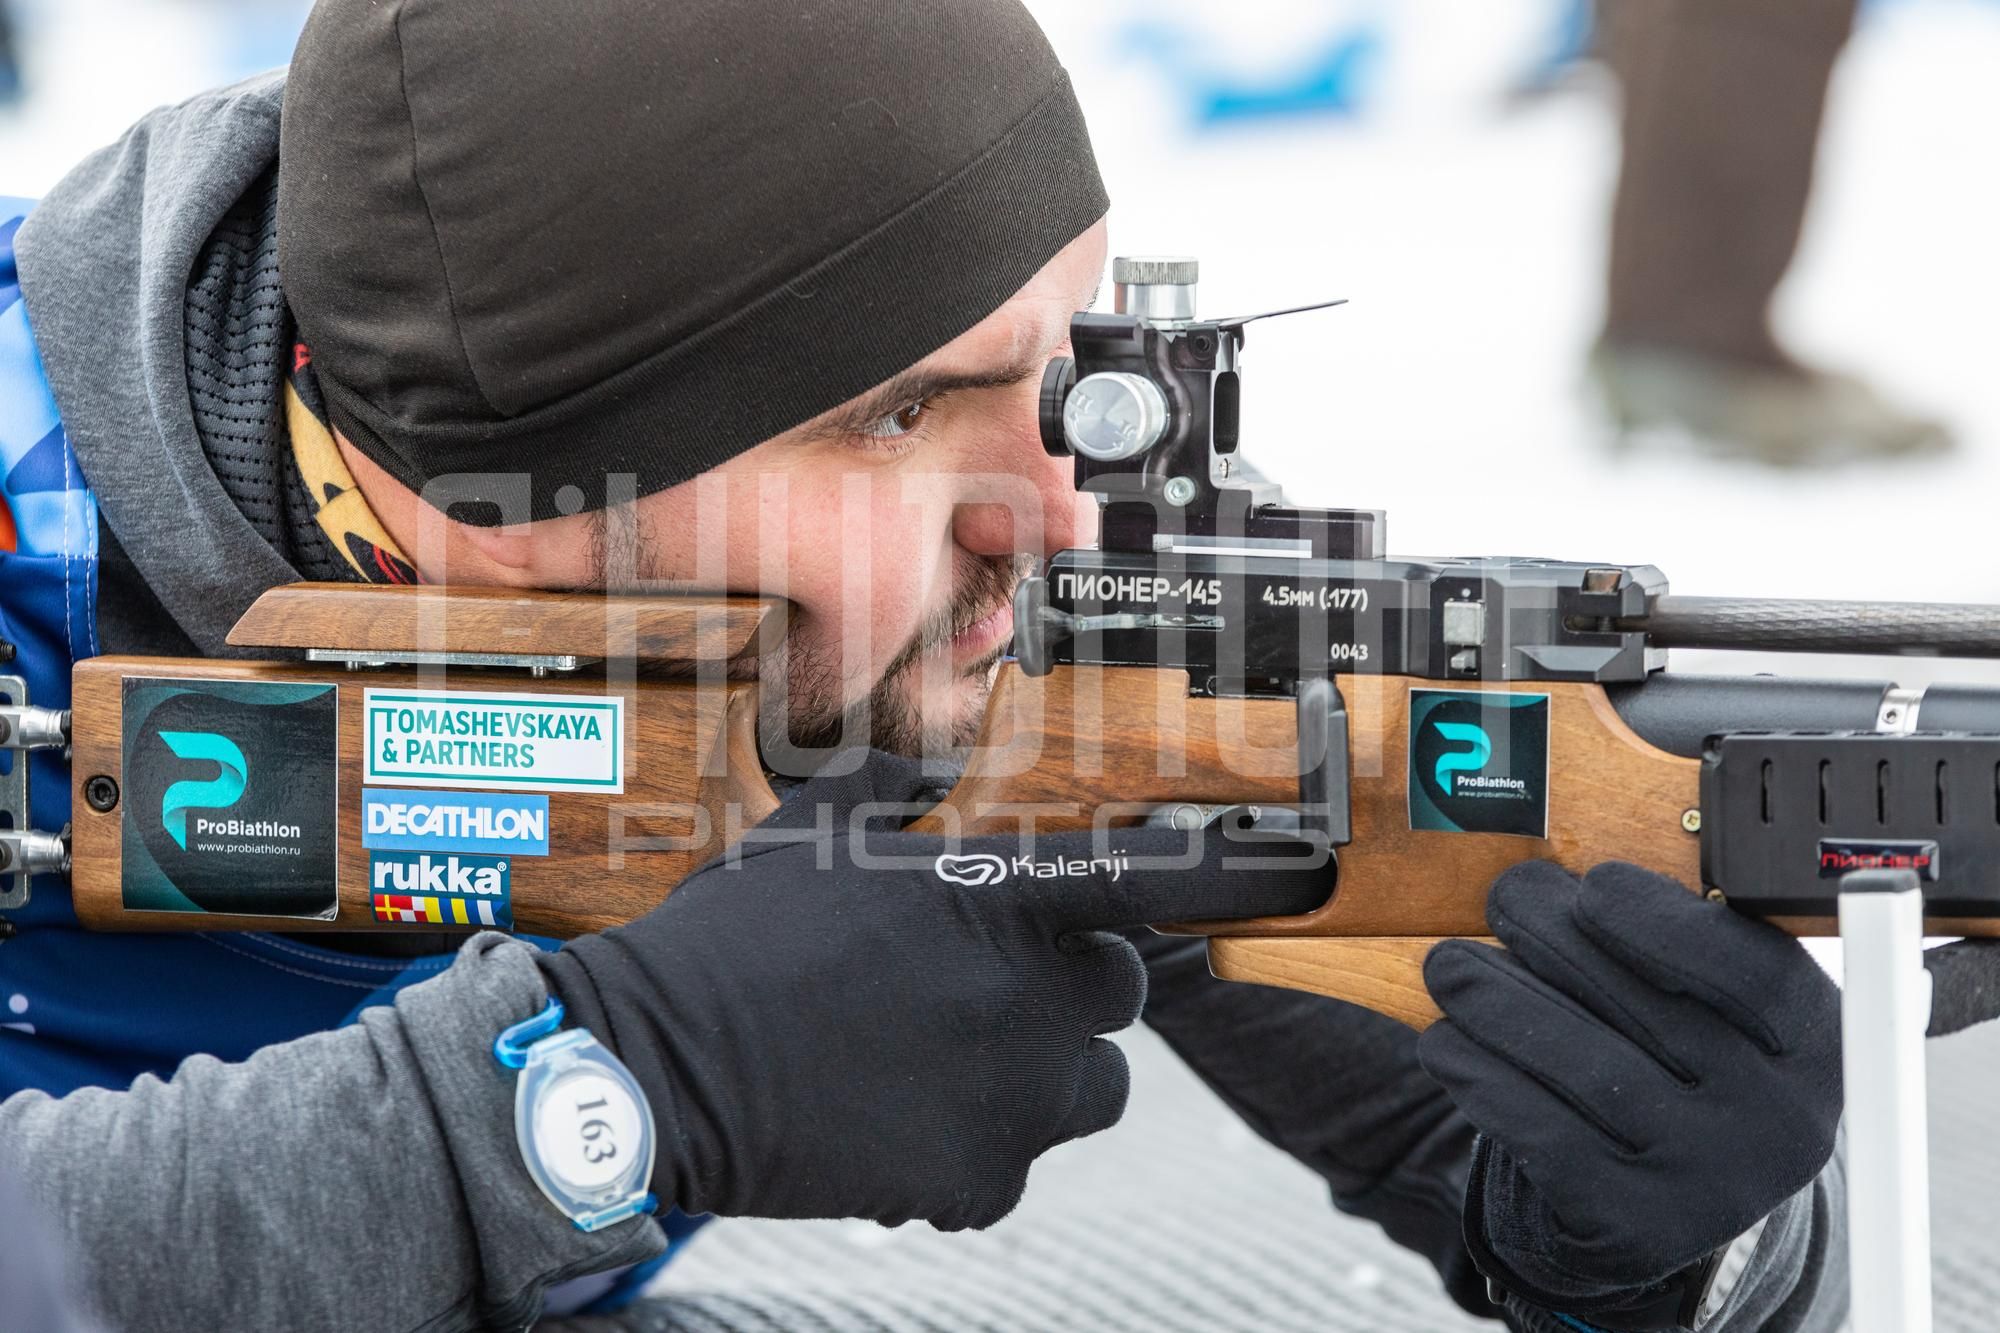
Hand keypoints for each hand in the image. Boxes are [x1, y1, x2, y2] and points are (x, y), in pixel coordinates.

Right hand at [539, 751, 1329, 1230]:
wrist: (657, 1068)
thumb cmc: (733, 940)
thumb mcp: (814, 832)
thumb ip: (897, 792)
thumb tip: (925, 774)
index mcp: (1000, 900)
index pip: (1153, 879)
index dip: (1239, 870)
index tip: (1306, 865)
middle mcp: (1029, 999)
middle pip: (1122, 997)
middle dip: (1073, 991)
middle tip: (985, 988)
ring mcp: (1010, 1099)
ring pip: (1085, 1088)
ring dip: (1038, 1073)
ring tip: (942, 1059)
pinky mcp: (977, 1180)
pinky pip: (1010, 1161)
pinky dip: (970, 1146)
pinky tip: (893, 1116)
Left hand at [1417, 861, 1840, 1324]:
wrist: (1687, 1204)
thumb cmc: (1689, 1065)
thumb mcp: (1717, 1009)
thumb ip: (1669, 944)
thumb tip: (1551, 884)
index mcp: (1815, 1047)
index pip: (1747, 972)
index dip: (1664, 922)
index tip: (1593, 885)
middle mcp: (1778, 1123)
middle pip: (1647, 1009)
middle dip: (1555, 938)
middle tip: (1500, 899)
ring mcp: (1708, 1183)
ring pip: (1582, 1066)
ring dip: (1497, 1002)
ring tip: (1449, 966)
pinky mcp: (1635, 1227)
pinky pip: (1541, 1131)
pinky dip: (1481, 1074)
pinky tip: (1447, 1042)